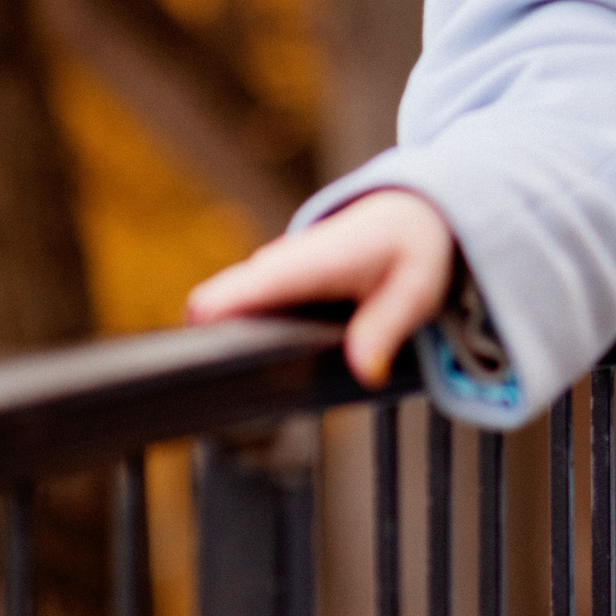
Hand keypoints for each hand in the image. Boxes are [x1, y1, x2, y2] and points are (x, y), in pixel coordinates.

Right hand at [186, 190, 456, 388]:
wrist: (405, 215)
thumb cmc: (409, 250)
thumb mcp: (414, 289)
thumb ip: (386, 328)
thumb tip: (365, 372)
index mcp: (303, 263)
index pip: (230, 295)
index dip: (206, 331)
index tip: (201, 372)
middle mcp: (274, 266)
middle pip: (211, 310)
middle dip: (210, 351)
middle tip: (225, 399)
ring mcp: (268, 276)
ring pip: (224, 314)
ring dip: (226, 348)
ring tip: (238, 394)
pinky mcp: (271, 287)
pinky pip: (243, 314)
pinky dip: (245, 340)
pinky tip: (261, 373)